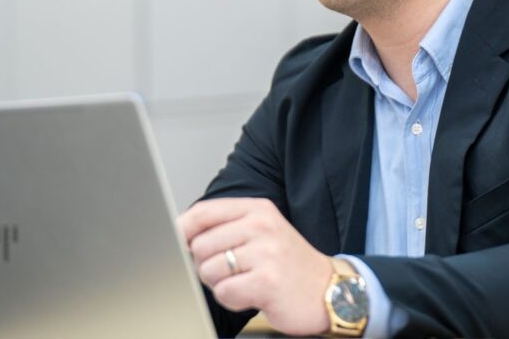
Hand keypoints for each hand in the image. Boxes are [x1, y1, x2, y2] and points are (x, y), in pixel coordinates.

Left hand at [178, 197, 332, 335]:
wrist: (330, 289)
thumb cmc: (289, 262)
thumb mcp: (262, 231)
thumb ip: (225, 227)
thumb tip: (179, 232)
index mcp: (258, 209)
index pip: (203, 212)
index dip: (182, 230)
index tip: (178, 243)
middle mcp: (262, 226)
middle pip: (200, 245)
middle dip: (206, 265)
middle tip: (230, 271)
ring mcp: (266, 253)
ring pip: (209, 271)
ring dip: (220, 284)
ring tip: (244, 282)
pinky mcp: (267, 281)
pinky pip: (224, 293)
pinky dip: (232, 299)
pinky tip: (251, 294)